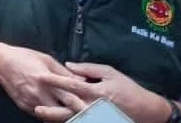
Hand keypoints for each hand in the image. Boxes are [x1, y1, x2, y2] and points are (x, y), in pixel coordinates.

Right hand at [0, 45, 87, 120]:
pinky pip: (42, 115)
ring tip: (78, 116)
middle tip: (92, 117)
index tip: (99, 110)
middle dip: (77, 115)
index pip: (70, 97)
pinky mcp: (25, 107)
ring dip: (65, 117)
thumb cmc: (24, 57)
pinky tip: (60, 114)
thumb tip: (83, 80)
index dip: (85, 106)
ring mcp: (31, 103)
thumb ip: (65, 72)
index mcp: (47, 80)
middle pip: (63, 112)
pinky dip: (52, 115)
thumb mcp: (46, 59)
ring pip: (53, 117)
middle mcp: (39, 94)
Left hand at [36, 62, 169, 122]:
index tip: (39, 76)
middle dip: (50, 106)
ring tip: (39, 113)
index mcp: (95, 91)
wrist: (146, 111)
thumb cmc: (128, 88)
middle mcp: (93, 106)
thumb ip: (88, 69)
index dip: (54, 80)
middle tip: (34, 105)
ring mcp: (95, 118)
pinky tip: (55, 119)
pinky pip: (79, 122)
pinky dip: (67, 120)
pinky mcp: (96, 122)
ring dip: (55, 116)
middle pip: (67, 108)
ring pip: (71, 119)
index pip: (70, 85)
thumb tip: (68, 65)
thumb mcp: (110, 73)